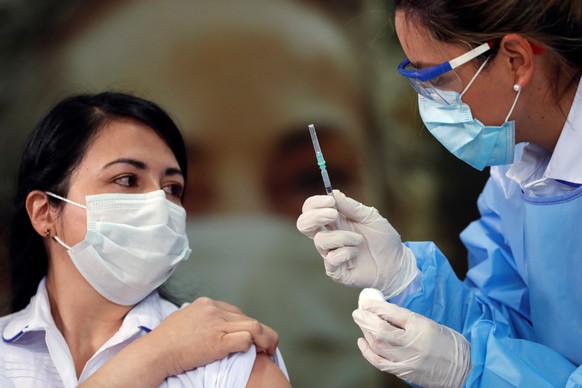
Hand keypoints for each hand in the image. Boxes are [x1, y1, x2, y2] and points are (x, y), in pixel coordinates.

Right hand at [80, 297, 279, 386]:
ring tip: (270, 349)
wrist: (156, 352)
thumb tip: (206, 324)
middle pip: (246, 317)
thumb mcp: (183, 319)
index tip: (249, 335)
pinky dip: (254, 346)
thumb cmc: (164, 341)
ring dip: (266, 338)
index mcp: (205, 304)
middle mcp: (213, 310)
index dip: (244, 324)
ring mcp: (217, 324)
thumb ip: (199, 318)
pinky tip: (257, 354)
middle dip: (258, 331)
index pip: (234, 311)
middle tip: (266, 344)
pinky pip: (246, 339)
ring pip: (254, 326)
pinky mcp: (219, 341)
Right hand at [296, 189, 416, 297]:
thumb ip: (352, 207)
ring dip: (342, 237)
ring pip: (320, 241)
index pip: (311, 209)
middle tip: (333, 214)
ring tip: (359, 240)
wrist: (397, 264)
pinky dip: (345, 252)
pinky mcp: (335, 270)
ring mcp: (330, 253)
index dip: (315, 204)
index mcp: (334, 221)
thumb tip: (334, 193)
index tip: (330, 201)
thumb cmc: (384, 240)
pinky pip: (331, 259)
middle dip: (315, 217)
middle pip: (303, 224)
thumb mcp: (371, 217)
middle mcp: (329, 236)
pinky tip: (356, 253)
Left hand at [353, 296, 470, 387]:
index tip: (367, 302)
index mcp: (421, 326)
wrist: (465, 369)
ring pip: (378, 345)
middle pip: (380, 330)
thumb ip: (407, 319)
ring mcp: (407, 359)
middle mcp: (412, 343)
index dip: (375, 307)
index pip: (392, 313)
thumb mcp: (430, 324)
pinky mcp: (404, 372)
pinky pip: (380, 362)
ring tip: (362, 324)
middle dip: (365, 319)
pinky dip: (367, 352)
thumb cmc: (449, 344)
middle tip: (358, 312)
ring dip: (365, 333)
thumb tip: (383, 311)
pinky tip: (363, 342)